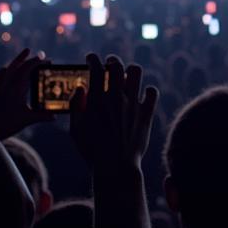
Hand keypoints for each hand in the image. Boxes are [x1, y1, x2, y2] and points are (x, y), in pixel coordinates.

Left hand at [0, 49, 54, 137]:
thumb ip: (42, 116)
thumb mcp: (28, 120)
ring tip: (26, 52)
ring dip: (18, 60)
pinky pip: (0, 73)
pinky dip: (7, 68)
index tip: (48, 61)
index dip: (38, 63)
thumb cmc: (7, 124)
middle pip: (18, 65)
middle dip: (30, 58)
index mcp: (16, 89)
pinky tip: (9, 68)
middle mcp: (7, 84)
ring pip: (9, 67)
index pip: (27, 69)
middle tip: (42, 54)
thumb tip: (55, 116)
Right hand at [70, 54, 157, 173]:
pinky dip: (147, 91)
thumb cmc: (92, 151)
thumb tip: (81, 87)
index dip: (92, 59)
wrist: (116, 168)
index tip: (90, 59)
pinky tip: (141, 96)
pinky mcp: (146, 114)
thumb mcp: (75, 130)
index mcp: (97, 100)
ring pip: (136, 72)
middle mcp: (116, 98)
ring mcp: (133, 105)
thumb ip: (75, 106)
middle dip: (111, 60)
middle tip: (109, 64)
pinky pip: (152, 92)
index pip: (96, 68)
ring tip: (126, 77)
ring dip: (130, 71)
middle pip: (117, 65)